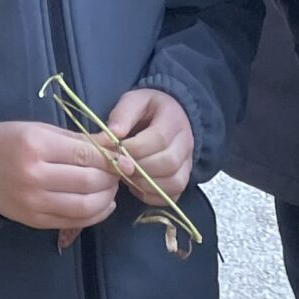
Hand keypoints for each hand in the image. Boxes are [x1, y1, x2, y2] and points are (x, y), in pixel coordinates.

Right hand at [0, 120, 118, 233]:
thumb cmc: (11, 142)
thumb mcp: (40, 130)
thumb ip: (78, 140)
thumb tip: (115, 147)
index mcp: (36, 146)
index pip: (85, 156)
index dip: (110, 160)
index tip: (124, 160)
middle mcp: (36, 176)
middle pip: (88, 182)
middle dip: (110, 179)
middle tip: (117, 174)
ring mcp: (35, 202)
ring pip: (84, 206)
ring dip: (106, 199)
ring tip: (111, 189)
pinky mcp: (36, 221)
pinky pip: (75, 221)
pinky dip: (95, 215)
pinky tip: (103, 204)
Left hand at [103, 87, 194, 202]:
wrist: (169, 118)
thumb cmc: (147, 111)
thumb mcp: (133, 101)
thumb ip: (122, 116)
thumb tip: (111, 136)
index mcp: (174, 119)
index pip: (159, 139)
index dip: (136, 149)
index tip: (117, 150)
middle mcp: (186, 144)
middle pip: (169, 163)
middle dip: (140, 168)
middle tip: (120, 166)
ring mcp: (187, 165)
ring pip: (174, 183)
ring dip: (146, 184)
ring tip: (127, 176)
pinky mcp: (183, 181)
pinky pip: (172, 196)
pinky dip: (152, 196)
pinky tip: (137, 186)